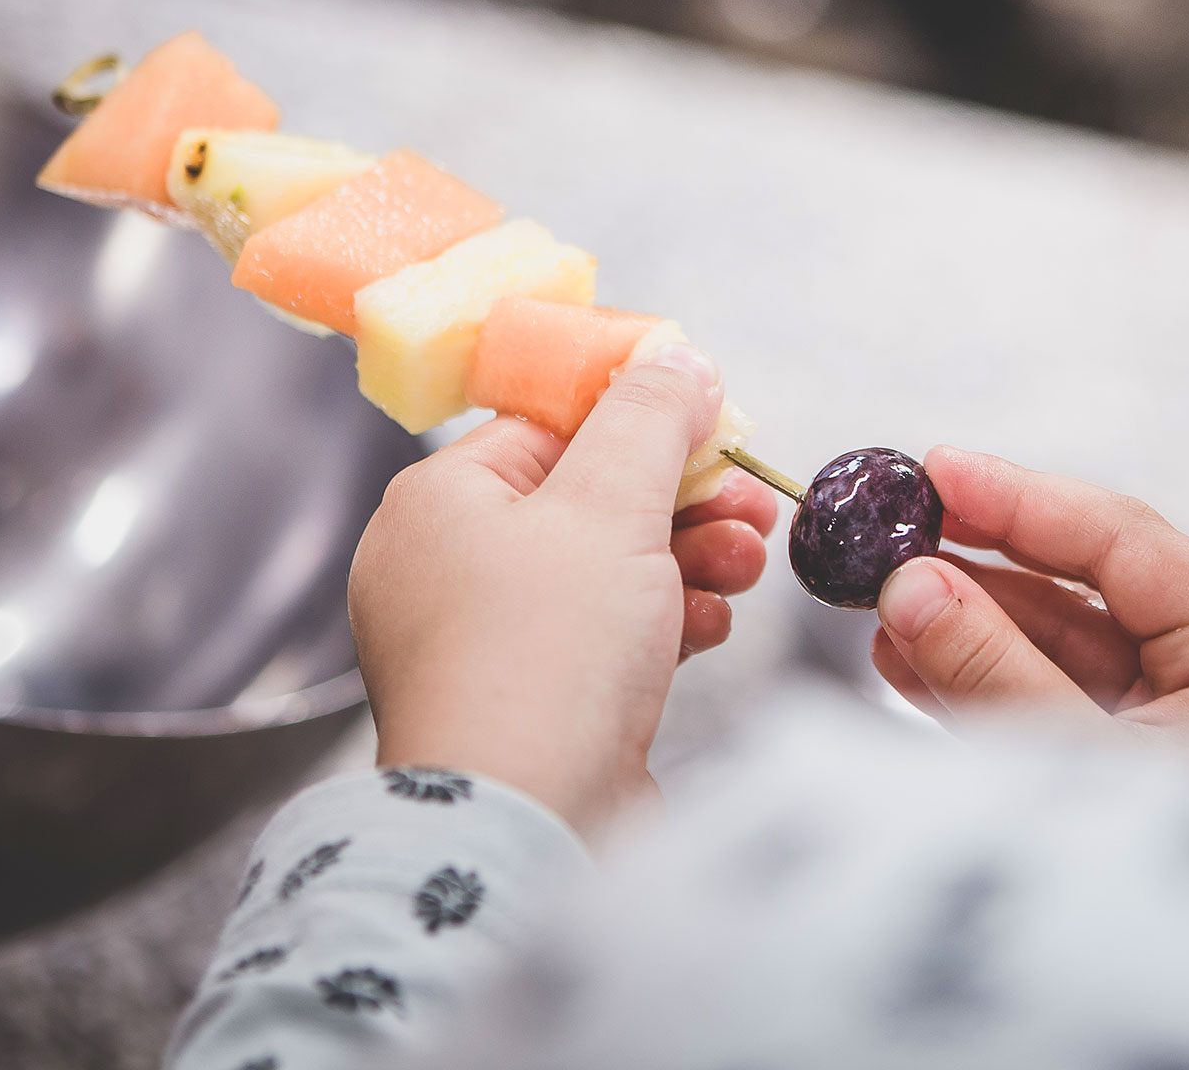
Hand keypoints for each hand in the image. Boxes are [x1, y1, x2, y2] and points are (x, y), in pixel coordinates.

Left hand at [347, 346, 775, 836]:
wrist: (524, 829)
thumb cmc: (544, 659)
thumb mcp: (610, 505)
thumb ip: (649, 420)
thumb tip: (677, 359)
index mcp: (438, 504)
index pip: (549, 426)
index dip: (640, 420)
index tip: (714, 422)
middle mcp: (446, 570)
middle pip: (587, 500)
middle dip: (684, 499)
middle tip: (750, 503)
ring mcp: (486, 645)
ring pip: (607, 571)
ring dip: (688, 559)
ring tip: (747, 562)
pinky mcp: (532, 706)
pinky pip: (606, 639)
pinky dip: (664, 626)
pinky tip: (706, 628)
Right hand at [871, 448, 1188, 757]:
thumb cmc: (1175, 903)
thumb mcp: (1075, 771)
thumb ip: (994, 673)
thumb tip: (912, 580)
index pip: (1126, 541)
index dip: (1024, 498)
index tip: (935, 468)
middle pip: (1092, 582)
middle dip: (985, 555)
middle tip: (892, 521)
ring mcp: (1183, 724)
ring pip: (1064, 639)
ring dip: (971, 615)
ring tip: (878, 594)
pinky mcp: (1137, 766)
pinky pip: (1054, 695)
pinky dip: (981, 672)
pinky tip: (903, 655)